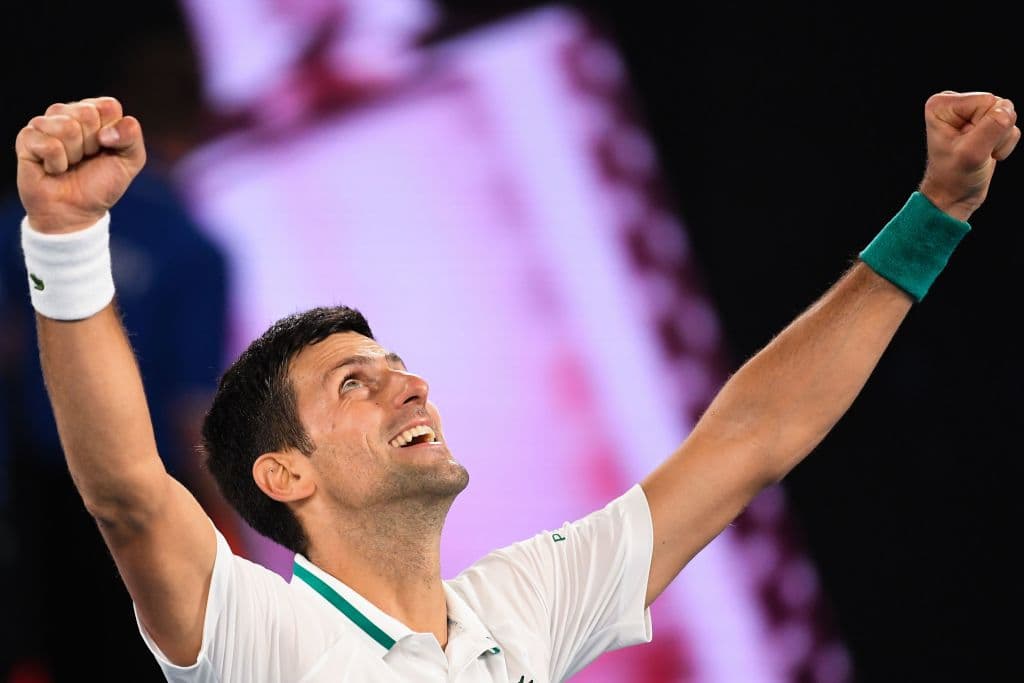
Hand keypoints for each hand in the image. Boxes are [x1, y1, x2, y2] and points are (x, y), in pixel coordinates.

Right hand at [15, 96, 145, 233]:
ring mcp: (45, 123)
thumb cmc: (101, 184)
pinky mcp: (27, 138)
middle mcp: (67, 113)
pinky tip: (54, 169)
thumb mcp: (131, 161)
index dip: (113, 133)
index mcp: (94, 113)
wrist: (76, 212)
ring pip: (67, 127)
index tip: (106, 150)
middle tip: (86, 159)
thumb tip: (106, 131)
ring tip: (70, 164)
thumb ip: (132, 136)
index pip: (108, 106)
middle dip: (92, 144)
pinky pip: (48, 144)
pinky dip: (57, 164)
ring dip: (74, 155)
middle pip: (87, 113)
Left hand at [918, 90, 1018, 221]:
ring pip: (1009, 114)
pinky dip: (1004, 143)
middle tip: (976, 150)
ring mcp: (971, 112)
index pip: (987, 101)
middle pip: (999, 104)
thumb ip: (992, 128)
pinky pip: (1012, 125)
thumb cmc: (953, 177)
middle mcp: (955, 103)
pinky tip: (987, 152)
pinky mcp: (985, 121)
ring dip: (1001, 139)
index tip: (967, 144)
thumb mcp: (971, 154)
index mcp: (942, 104)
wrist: (954, 195)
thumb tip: (1007, 111)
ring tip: (981, 152)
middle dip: (995, 132)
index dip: (985, 126)